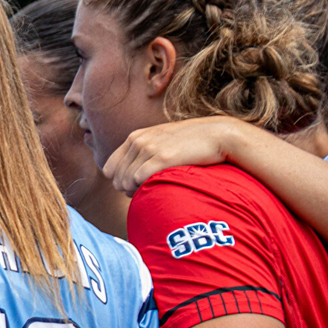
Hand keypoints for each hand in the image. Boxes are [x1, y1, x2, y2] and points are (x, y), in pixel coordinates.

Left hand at [101, 116, 254, 194]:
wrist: (218, 134)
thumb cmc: (191, 143)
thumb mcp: (162, 142)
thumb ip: (145, 153)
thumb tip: (132, 177)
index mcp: (135, 137)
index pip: (109, 168)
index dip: (119, 181)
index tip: (134, 187)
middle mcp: (138, 141)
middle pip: (115, 178)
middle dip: (125, 189)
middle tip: (143, 193)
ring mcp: (149, 148)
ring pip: (125, 181)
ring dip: (134, 192)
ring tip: (150, 192)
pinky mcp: (161, 157)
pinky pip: (138, 180)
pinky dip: (142, 189)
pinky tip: (154, 189)